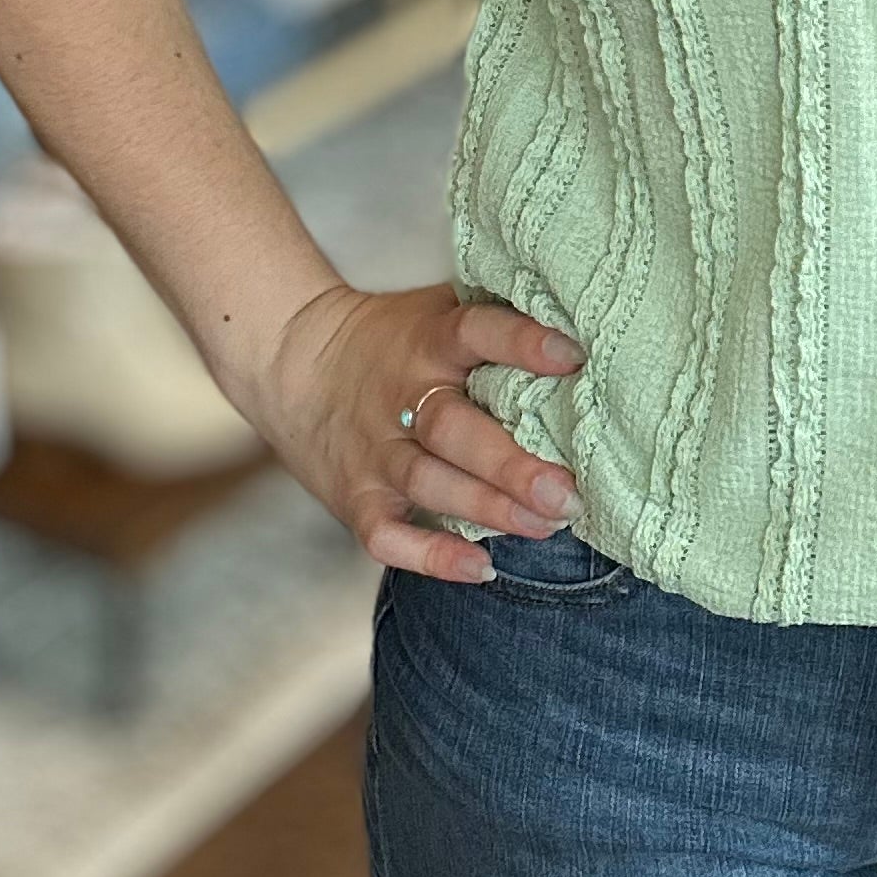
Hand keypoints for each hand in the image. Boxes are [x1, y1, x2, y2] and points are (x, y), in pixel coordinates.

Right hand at [242, 279, 588, 582]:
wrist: (291, 359)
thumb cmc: (393, 336)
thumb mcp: (436, 308)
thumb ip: (496, 313)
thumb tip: (585, 311)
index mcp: (427, 340)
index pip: (475, 332)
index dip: (521, 342)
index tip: (573, 355)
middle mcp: (399, 396)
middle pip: (454, 430)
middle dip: (511, 465)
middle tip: (568, 491)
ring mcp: (374, 452)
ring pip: (430, 484)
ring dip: (489, 510)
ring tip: (547, 524)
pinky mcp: (354, 497)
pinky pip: (389, 535)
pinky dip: (431, 558)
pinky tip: (482, 568)